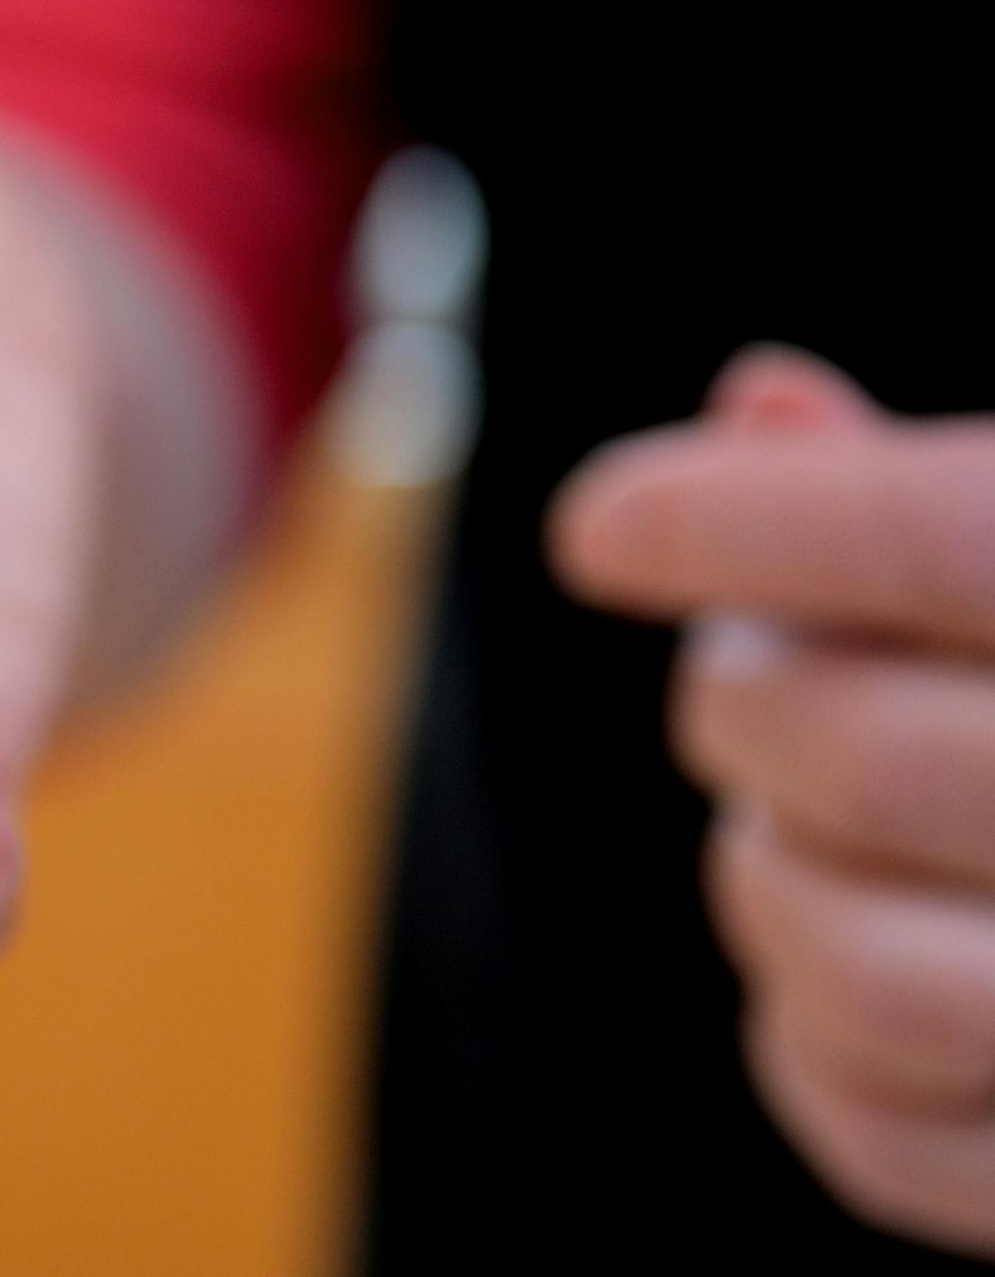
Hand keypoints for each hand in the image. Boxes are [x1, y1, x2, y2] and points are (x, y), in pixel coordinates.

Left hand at [552, 347, 994, 1253]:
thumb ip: (940, 495)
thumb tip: (758, 404)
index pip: (947, 539)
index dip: (740, 520)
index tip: (598, 527)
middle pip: (869, 754)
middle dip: (740, 703)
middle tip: (738, 674)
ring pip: (858, 968)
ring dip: (759, 880)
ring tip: (785, 821)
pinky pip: (878, 1139)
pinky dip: (804, 1040)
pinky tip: (839, 959)